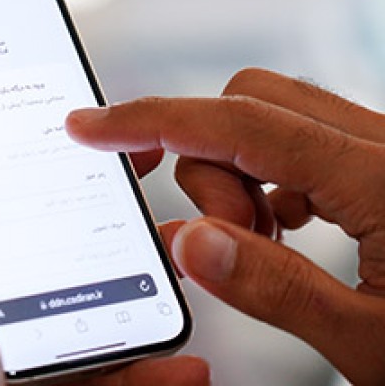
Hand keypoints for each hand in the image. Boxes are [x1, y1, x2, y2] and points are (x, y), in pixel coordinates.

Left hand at [0, 107, 209, 385]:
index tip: (51, 122)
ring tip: (171, 252)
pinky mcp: (46, 383)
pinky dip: (152, 369)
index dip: (0, 146)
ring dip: (137, 278)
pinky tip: (182, 361)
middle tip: (129, 179)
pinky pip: (112, 373)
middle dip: (86, 204)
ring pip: (86, 299)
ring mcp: (7, 344)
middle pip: (34, 233)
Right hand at [66, 68, 384, 384]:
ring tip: (264, 244)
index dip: (152, 120)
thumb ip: (273, 287)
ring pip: (278, 117)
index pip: (238, 124)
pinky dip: (274, 176)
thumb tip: (190, 241)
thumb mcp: (370, 347)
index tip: (93, 128)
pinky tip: (291, 230)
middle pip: (253, 102)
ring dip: (243, 172)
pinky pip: (308, 140)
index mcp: (383, 182)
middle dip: (210, 160)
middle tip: (224, 238)